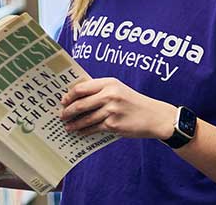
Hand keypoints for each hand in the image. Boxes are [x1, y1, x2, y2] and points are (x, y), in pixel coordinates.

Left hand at [60, 77, 177, 138]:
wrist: (154, 116)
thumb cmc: (134, 103)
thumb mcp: (119, 90)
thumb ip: (101, 91)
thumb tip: (77, 98)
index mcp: (109, 83)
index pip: (81, 88)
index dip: (69, 95)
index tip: (63, 101)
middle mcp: (110, 95)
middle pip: (80, 104)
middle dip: (67, 111)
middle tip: (62, 116)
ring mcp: (111, 110)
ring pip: (85, 119)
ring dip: (73, 124)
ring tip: (67, 126)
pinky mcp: (113, 124)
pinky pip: (93, 128)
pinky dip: (84, 131)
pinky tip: (80, 132)